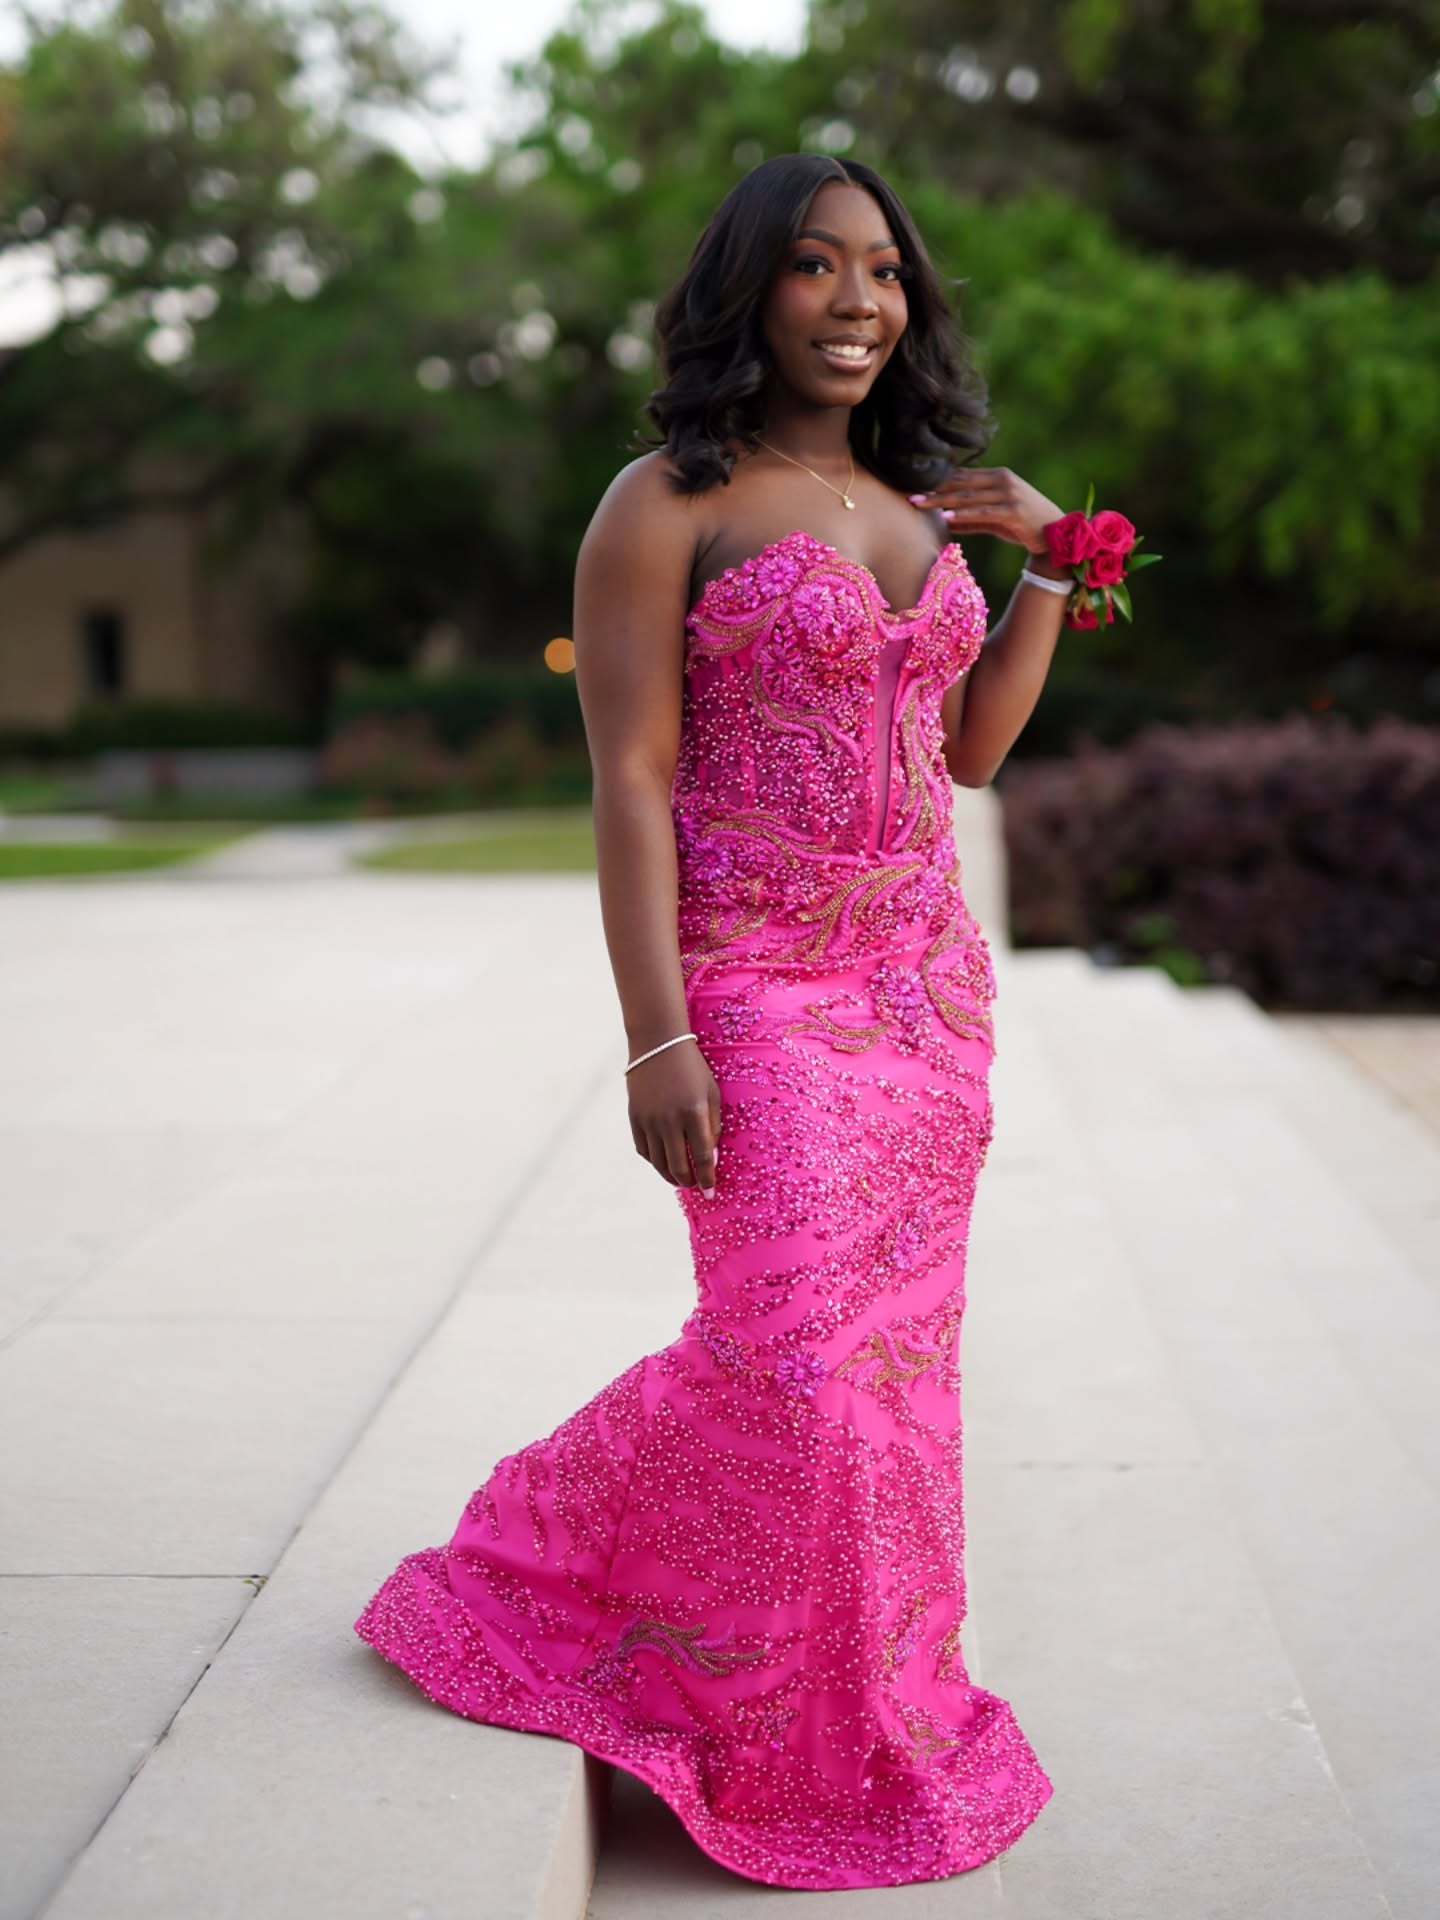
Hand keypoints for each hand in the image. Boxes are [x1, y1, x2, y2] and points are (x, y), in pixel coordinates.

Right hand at [627, 1040, 722, 1197]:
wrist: (658, 1045)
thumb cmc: (692, 1069)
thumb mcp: (711, 1093)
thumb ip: (713, 1127)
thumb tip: (710, 1160)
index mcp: (694, 1112)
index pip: (702, 1157)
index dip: (707, 1178)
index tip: (711, 1192)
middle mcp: (670, 1120)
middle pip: (678, 1166)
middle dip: (689, 1182)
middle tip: (696, 1186)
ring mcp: (649, 1120)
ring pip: (659, 1163)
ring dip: (671, 1176)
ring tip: (681, 1179)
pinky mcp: (635, 1118)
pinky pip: (643, 1150)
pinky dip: (654, 1161)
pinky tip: (663, 1162)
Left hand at [908, 467, 1064, 558]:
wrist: (1057, 537)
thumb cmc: (1025, 528)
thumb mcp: (995, 521)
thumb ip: (972, 519)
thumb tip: (945, 521)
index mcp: (998, 476)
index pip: (962, 476)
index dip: (937, 482)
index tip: (915, 487)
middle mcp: (1003, 480)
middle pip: (961, 483)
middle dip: (933, 490)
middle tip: (908, 495)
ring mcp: (1009, 494)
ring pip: (968, 497)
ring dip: (941, 500)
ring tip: (919, 504)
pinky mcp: (1014, 510)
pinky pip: (983, 512)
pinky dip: (963, 514)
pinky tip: (946, 517)